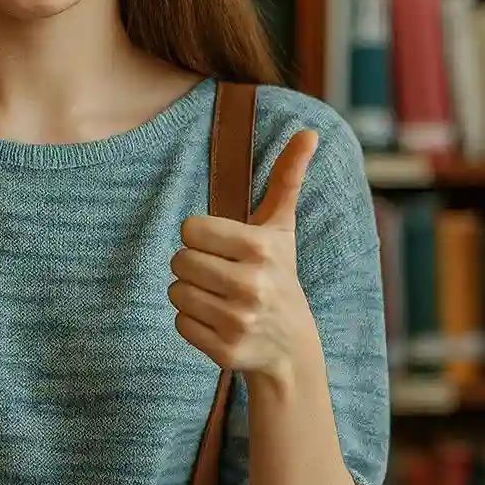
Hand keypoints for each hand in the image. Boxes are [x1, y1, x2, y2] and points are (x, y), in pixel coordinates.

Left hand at [168, 129, 318, 383]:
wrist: (291, 345)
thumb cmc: (278, 273)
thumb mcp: (282, 227)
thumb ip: (287, 178)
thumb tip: (308, 133)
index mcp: (260, 248)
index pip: (189, 229)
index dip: (201, 237)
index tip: (223, 247)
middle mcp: (251, 285)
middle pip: (179, 261)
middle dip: (194, 265)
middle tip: (221, 274)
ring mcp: (239, 321)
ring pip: (176, 292)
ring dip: (190, 293)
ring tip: (219, 298)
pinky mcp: (226, 351)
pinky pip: (180, 324)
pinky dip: (192, 323)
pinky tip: (218, 322)